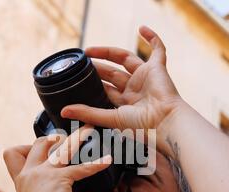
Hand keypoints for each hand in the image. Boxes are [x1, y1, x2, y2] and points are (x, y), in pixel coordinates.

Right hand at [3, 126, 111, 191]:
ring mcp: (43, 174)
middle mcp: (30, 173)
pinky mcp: (59, 180)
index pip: (14, 153)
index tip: (42, 145)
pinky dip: (96, 165)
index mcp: (22, 179)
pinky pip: (81, 169)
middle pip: (39, 144)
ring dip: (77, 138)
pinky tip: (107, 161)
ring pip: (62, 149)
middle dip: (53, 137)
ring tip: (89, 129)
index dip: (27, 147)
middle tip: (66, 134)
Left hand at [61, 26, 182, 152]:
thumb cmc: (142, 126)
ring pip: (126, 59)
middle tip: (81, 63)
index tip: (78, 77)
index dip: (93, 83)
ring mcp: (146, 77)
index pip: (106, 90)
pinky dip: (152, 38)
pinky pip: (157, 49)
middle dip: (97, 68)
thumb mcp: (110, 118)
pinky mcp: (158, 68)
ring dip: (108, 52)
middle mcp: (135, 89)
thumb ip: (88, 113)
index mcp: (126, 104)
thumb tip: (64, 111)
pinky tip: (141, 28)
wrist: (165, 122)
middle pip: (112, 73)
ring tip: (90, 50)